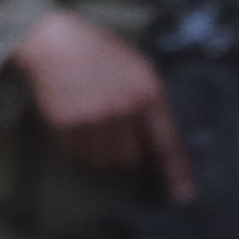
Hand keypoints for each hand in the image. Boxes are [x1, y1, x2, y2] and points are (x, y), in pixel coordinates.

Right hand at [8, 9, 190, 194]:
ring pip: (105, 161)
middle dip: (129, 154)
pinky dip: (80, 148)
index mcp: (148, 93)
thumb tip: (156, 139)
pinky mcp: (67, 126)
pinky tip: (78, 125)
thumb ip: (151, 100)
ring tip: (97, 129)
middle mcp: (123, 110)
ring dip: (104, 154)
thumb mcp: (139, 68)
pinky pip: (78, 154)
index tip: (184, 196)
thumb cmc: (101, 53)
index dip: (177, 172)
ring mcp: (94, 120)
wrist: (55, 43)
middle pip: (132, 158)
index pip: (168, 142)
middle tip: (120, 137)